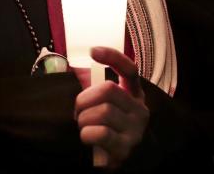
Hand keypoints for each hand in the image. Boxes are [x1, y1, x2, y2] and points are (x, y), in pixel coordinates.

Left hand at [72, 46, 149, 169]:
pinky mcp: (125, 148)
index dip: (112, 57)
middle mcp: (139, 109)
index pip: (129, 69)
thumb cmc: (109, 129)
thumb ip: (95, 89)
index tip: (93, 51)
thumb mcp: (107, 107)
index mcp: (134, 94)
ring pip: (103, 112)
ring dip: (83, 119)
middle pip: (109, 90)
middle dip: (84, 99)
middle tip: (78, 111)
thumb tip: (75, 68)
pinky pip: (100, 133)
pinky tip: (87, 138)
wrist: (121, 161)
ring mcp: (135, 130)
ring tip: (83, 126)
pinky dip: (86, 134)